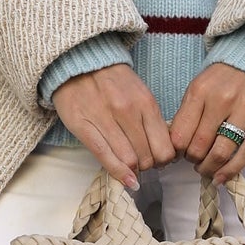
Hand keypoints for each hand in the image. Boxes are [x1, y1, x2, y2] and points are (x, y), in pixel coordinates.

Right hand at [50, 62, 175, 190]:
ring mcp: (104, 119)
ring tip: (132, 167)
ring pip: (128, 160)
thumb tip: (164, 150)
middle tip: (144, 164)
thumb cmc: (112, 82)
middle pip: (147, 156)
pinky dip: (118, 173)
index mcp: (145, 102)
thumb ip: (151, 119)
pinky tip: (127, 181)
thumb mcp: (140, 93)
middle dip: (148, 166)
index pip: (164, 145)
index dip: (165, 160)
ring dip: (133, 169)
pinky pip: (104, 156)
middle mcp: (127, 111)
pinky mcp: (83, 126)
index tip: (160, 160)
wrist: (78, 63)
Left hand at [171, 64, 244, 183]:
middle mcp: (222, 100)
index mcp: (200, 91)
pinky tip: (222, 177)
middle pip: (199, 146)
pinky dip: (232, 170)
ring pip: (221, 152)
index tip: (179, 154)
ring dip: (209, 168)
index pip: (180, 134)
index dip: (176, 151)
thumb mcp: (199, 87)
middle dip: (193, 160)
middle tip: (194, 161)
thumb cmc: (224, 78)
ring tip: (206, 169)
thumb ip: (187, 113)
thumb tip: (177, 147)